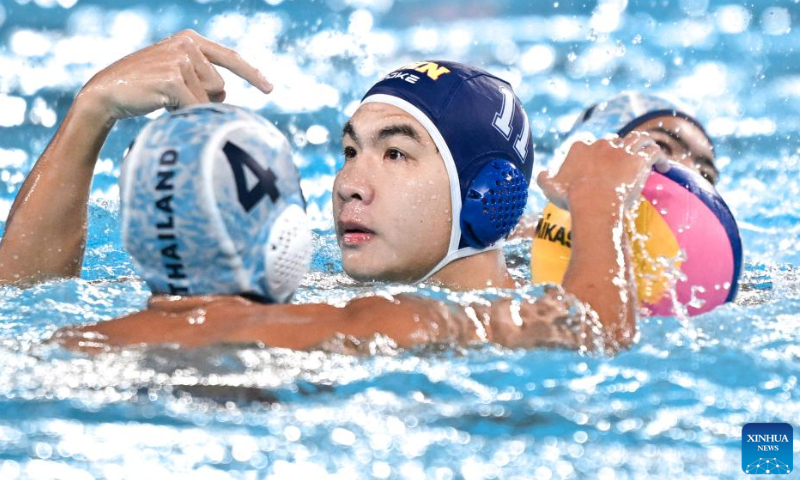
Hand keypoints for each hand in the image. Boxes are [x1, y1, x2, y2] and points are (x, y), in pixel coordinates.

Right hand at [77, 29, 272, 123]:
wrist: (106, 92)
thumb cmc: (144, 88)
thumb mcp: (177, 76)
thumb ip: (202, 79)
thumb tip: (225, 95)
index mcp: (190, 39)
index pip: (230, 57)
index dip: (252, 74)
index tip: (270, 89)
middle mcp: (187, 44)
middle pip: (220, 87)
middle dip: (203, 100)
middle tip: (173, 98)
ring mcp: (180, 58)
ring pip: (209, 98)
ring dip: (190, 106)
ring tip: (164, 98)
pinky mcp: (173, 77)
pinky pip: (195, 107)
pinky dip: (183, 113)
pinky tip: (161, 104)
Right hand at [537, 132, 663, 210]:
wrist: (592, 201)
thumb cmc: (571, 197)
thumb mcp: (550, 188)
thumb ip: (544, 179)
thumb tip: (543, 174)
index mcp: (580, 148)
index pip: (587, 144)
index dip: (593, 153)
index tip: (597, 164)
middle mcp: (602, 144)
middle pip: (614, 140)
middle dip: (619, 148)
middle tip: (624, 161)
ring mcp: (622, 150)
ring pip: (638, 138)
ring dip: (645, 144)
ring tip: (650, 152)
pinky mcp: (639, 160)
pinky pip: (654, 151)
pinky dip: (661, 157)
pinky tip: (665, 166)